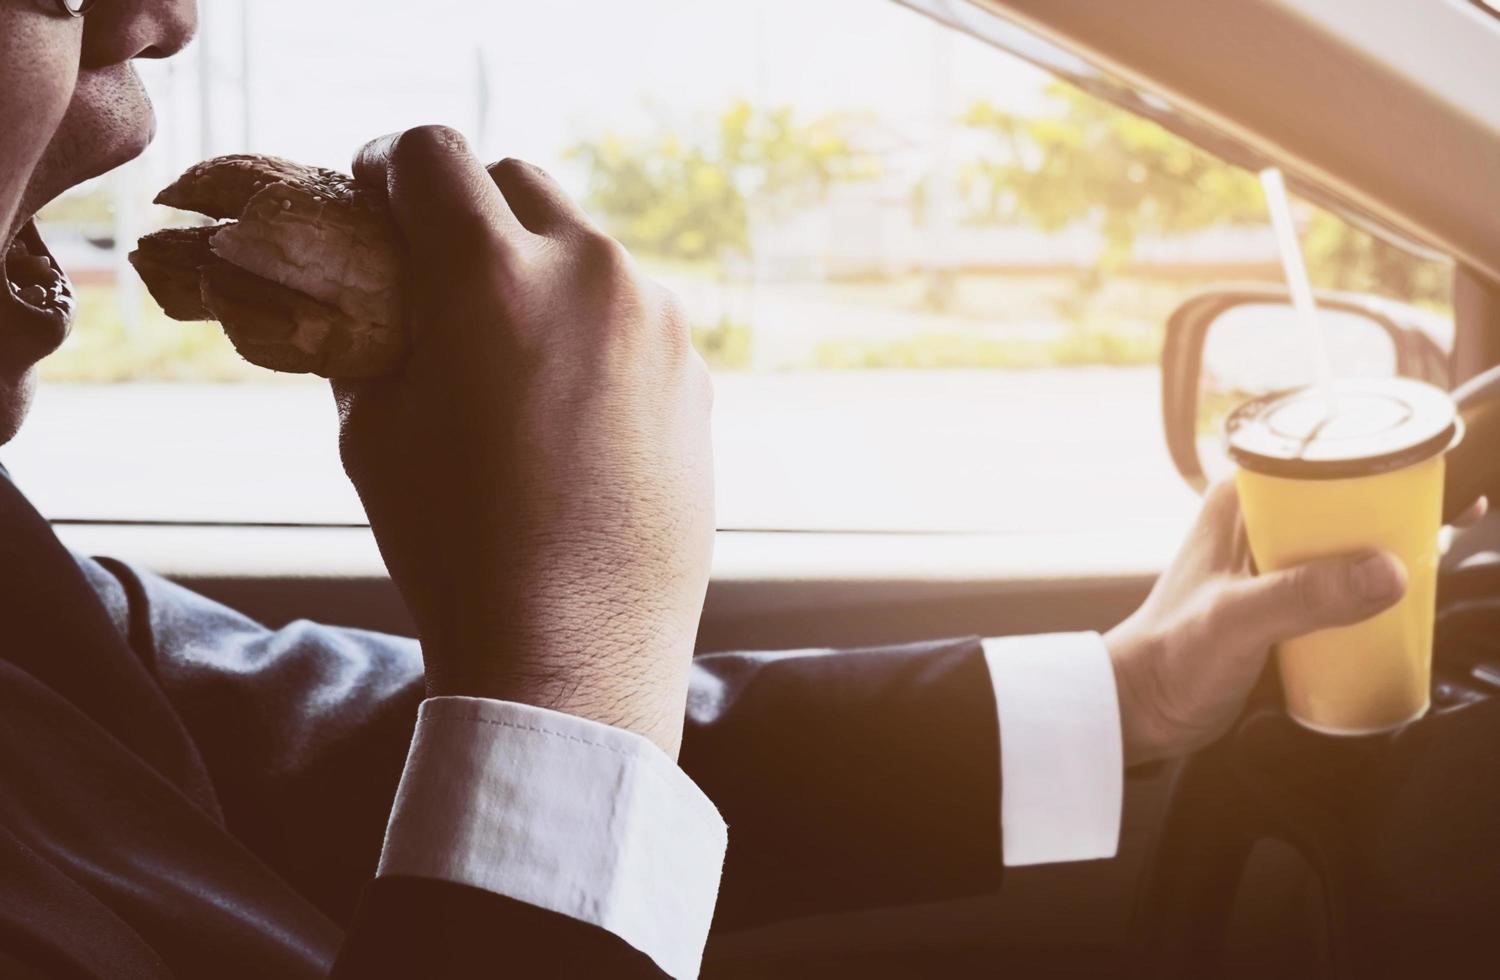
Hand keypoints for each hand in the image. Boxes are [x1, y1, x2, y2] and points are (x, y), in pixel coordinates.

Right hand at [335, 127, 713, 756]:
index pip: (431, 152)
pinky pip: (630, 312)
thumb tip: (369, 284)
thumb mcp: (373, 428)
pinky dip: (589, 323)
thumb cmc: (454, 546)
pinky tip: (566, 399)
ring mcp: (656, 320)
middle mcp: (590, 275)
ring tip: (505, 344)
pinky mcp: (694, 369)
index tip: (373, 198)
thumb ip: (372, 326)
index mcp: (493, 277)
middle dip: (467, 204)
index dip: (386, 167)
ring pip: (584, 246)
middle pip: (517, 179)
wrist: (574, 647)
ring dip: (536, 265)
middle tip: (434, 263)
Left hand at [1105, 482, 1486, 766]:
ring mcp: (1271, 563)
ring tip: (1443, 561)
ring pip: (1348, 543)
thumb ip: (1303, 596)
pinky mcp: (1283, 602)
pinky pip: (1341, 583)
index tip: (1443, 474)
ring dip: (1394, 551)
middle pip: (1346, 499)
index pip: (1323, 460)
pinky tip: (1408, 603)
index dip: (1385, 462)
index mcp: (1240, 500)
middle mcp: (1258, 522)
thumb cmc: (1169, 660)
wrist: (1143, 712)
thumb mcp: (1237, 622)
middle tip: (1461, 517)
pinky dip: (1375, 590)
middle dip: (1402, 508)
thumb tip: (1390, 572)